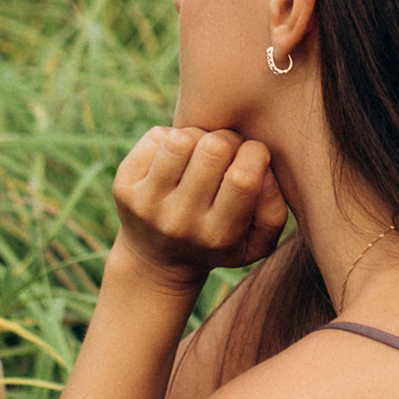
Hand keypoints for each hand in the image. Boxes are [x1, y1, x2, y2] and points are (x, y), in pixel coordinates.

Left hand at [111, 122, 288, 286]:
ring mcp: (147, 204)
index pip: (243, 178)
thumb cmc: (218, 243)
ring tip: (201, 152)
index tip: (254, 157)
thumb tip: (266, 172)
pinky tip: (177, 158)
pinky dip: (172, 137)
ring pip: (181, 140)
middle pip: (213, 150)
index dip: (255, 154)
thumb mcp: (255, 244)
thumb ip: (274, 212)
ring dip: (198, 136)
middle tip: (227, 152)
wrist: (156, 262)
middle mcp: (180, 222)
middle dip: (229, 139)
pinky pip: (157, 137)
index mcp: (217, 237)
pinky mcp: (123, 185)